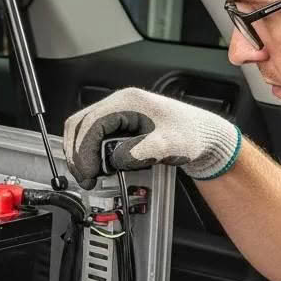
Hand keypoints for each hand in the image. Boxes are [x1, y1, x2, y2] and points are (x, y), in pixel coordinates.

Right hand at [63, 88, 241, 189]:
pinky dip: (86, 151)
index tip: (88, 173)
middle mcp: (118, 103)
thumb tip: (115, 159)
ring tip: (89, 174)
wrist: (204, 135)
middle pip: (79, 125)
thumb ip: (141, 151)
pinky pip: (91, 135)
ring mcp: (116, 112)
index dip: (83, 150)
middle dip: (77, 154)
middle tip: (85, 177)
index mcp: (127, 102)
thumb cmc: (191, 135)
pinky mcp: (117, 124)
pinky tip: (95, 166)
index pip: (90, 124)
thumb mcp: (168, 144)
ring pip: (81, 130)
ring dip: (79, 153)